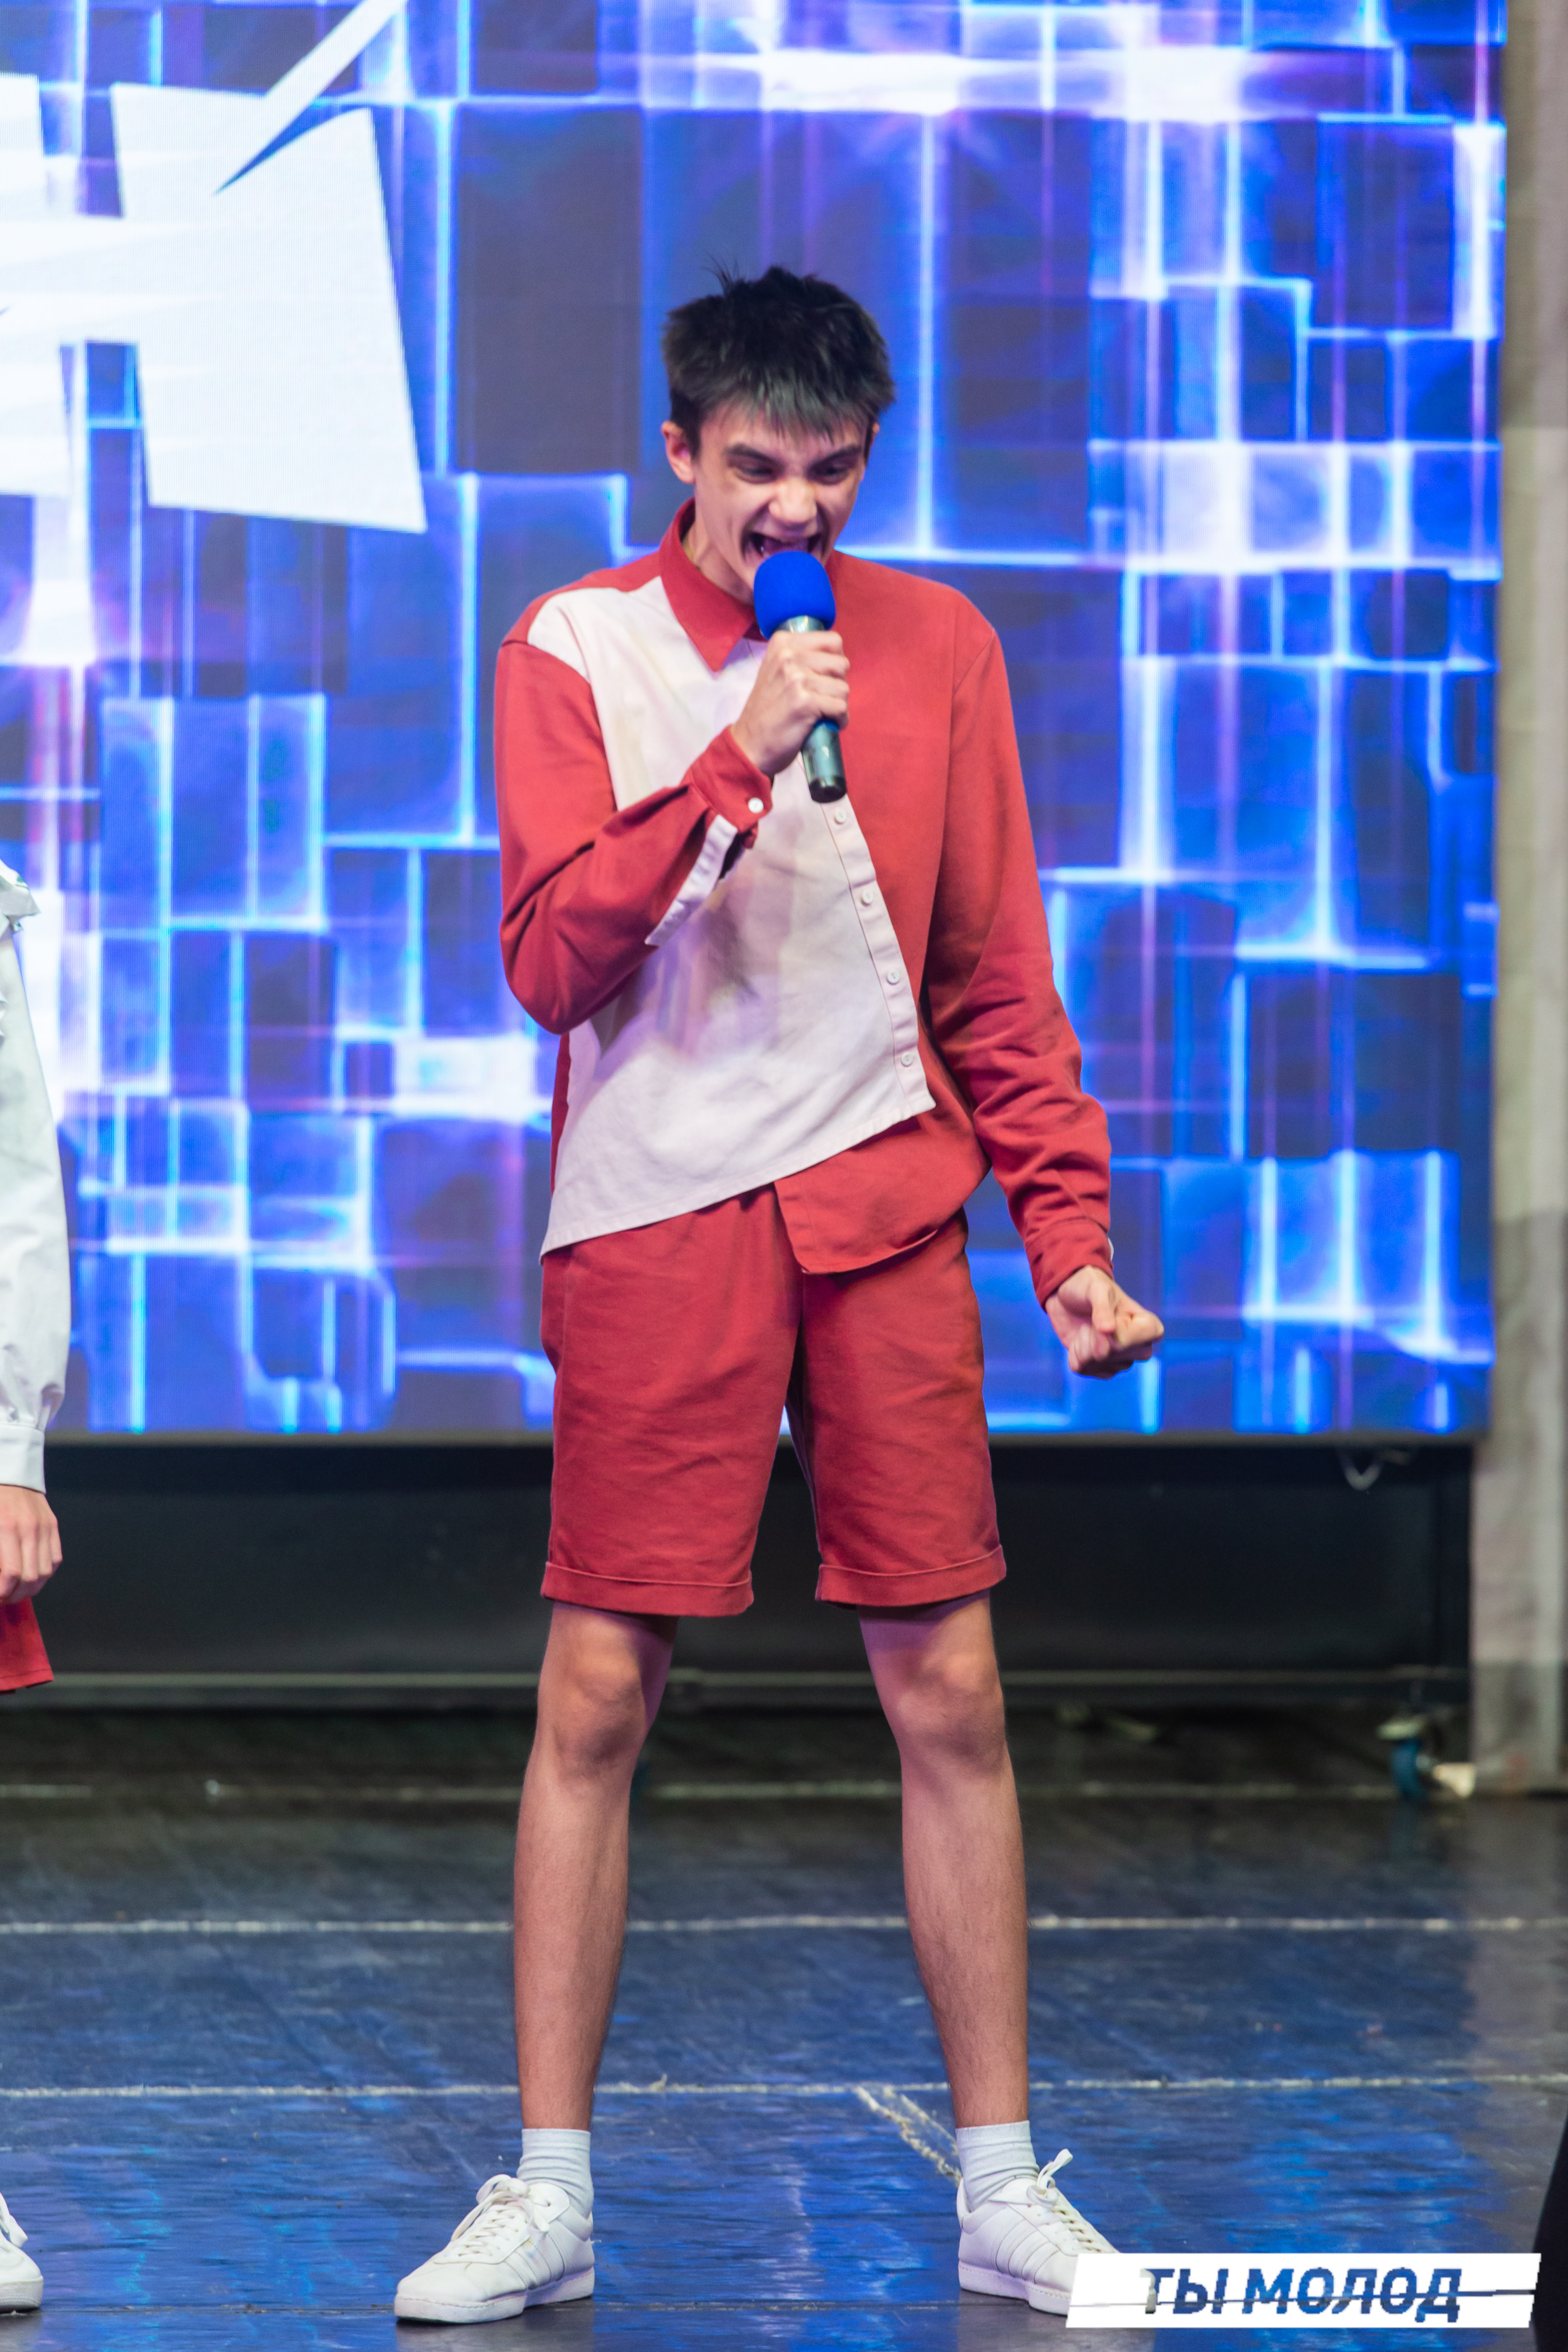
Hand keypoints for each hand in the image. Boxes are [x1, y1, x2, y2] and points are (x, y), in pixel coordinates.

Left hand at [0, 1483, 60, 1605]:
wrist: (8, 1470)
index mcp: (6, 1528)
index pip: (11, 1574)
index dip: (3, 1592)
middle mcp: (29, 1529)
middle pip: (31, 1578)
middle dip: (16, 1596)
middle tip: (5, 1597)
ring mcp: (44, 1527)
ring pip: (45, 1573)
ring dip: (32, 1588)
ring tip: (18, 1591)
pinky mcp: (53, 1526)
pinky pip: (55, 1559)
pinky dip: (45, 1573)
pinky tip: (32, 1574)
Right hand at [731, 629, 848, 777]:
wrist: (749, 744)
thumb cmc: (768, 711)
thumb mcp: (777, 670)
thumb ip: (801, 657)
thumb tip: (837, 656)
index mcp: (783, 642)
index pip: (833, 641)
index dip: (834, 663)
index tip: (823, 678)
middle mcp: (788, 655)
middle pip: (841, 664)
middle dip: (837, 685)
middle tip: (822, 699)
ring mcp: (796, 678)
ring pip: (843, 688)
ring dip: (838, 704)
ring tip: (821, 713)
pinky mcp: (805, 701)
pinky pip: (841, 707)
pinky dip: (839, 720)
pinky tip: (825, 724)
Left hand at [1045, 1266, 1163, 1378]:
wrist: (1068, 1297)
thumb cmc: (1089, 1287)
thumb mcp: (1096, 1289)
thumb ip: (1103, 1308)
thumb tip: (1109, 1330)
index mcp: (1148, 1326)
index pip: (1134, 1340)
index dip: (1114, 1332)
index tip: (1107, 1321)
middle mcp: (1138, 1347)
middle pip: (1114, 1354)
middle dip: (1095, 1337)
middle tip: (1093, 1320)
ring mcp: (1120, 1361)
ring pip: (1096, 1363)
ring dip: (1083, 1343)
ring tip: (1087, 1326)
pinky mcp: (1100, 1368)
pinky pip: (1083, 1369)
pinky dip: (1074, 1353)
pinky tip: (1079, 1339)